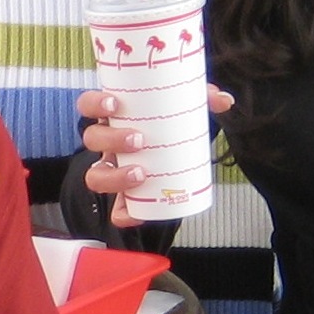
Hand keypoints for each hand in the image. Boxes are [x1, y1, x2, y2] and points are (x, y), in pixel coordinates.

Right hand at [76, 85, 232, 227]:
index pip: (89, 104)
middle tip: (138, 140)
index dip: (95, 103)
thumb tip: (224, 100)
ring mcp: (113, 169)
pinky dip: (123, 214)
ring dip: (114, 176)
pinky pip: (115, 209)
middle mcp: (107, 143)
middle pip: (92, 139)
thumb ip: (203, 98)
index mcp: (115, 116)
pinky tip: (138, 215)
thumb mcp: (185, 107)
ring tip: (141, 173)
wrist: (176, 152)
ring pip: (95, 175)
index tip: (114, 104)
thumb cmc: (169, 125)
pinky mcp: (124, 196)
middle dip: (112, 140)